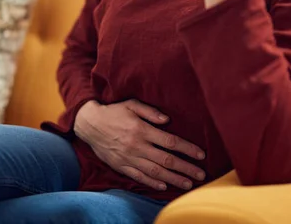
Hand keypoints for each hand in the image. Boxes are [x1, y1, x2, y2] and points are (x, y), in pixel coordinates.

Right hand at [74, 100, 205, 190]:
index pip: (170, 142)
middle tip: (201, 174)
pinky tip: (164, 186)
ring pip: (155, 172)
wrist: (89, 124)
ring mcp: (128, 158)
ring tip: (188, 184)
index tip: (201, 155)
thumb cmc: (114, 112)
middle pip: (166, 160)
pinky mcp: (121, 166)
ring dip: (173, 179)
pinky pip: (139, 177)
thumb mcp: (131, 104)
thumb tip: (167, 120)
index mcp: (141, 130)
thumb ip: (150, 111)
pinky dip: (152, 183)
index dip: (187, 149)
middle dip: (186, 168)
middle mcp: (137, 146)